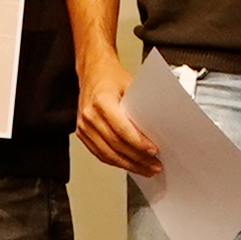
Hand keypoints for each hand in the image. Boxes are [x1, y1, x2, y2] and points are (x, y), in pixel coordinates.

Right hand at [74, 66, 163, 182]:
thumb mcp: (130, 87)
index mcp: (102, 101)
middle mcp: (89, 115)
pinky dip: (115, 161)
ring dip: (128, 165)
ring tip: (145, 169)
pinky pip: (99, 153)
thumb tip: (158, 129)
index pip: (121, 129)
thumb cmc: (111, 76)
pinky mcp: (82, 133)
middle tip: (154, 165)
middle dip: (137, 158)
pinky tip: (129, 165)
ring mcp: (83, 126)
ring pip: (107, 154)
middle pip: (115, 145)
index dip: (138, 143)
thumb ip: (140, 108)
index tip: (152, 150)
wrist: (92, 71)